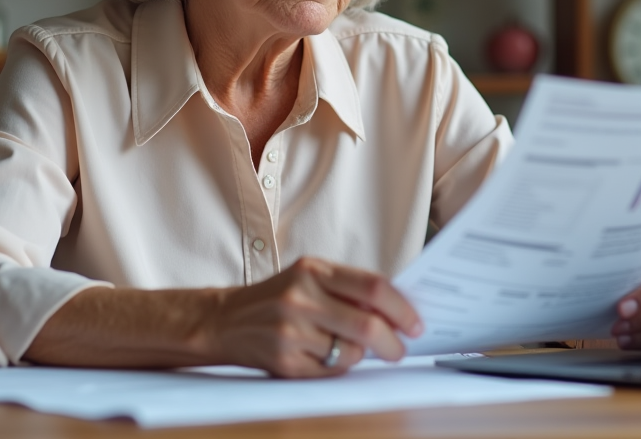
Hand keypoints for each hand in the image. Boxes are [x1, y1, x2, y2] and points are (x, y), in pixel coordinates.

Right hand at [204, 257, 422, 377]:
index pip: (373, 288)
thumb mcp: (309, 278)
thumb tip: (398, 310)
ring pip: (351, 353)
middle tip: (400, 349)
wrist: (224, 320)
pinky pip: (331, 371)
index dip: (402, 308)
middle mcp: (301, 298)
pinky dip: (337, 366)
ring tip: (348, 347)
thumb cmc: (277, 297)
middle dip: (393, 342)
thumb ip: (348, 289)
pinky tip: (323, 355)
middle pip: (367, 325)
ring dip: (360, 355)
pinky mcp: (285, 362)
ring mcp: (291, 332)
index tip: (416, 323)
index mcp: (313, 270)